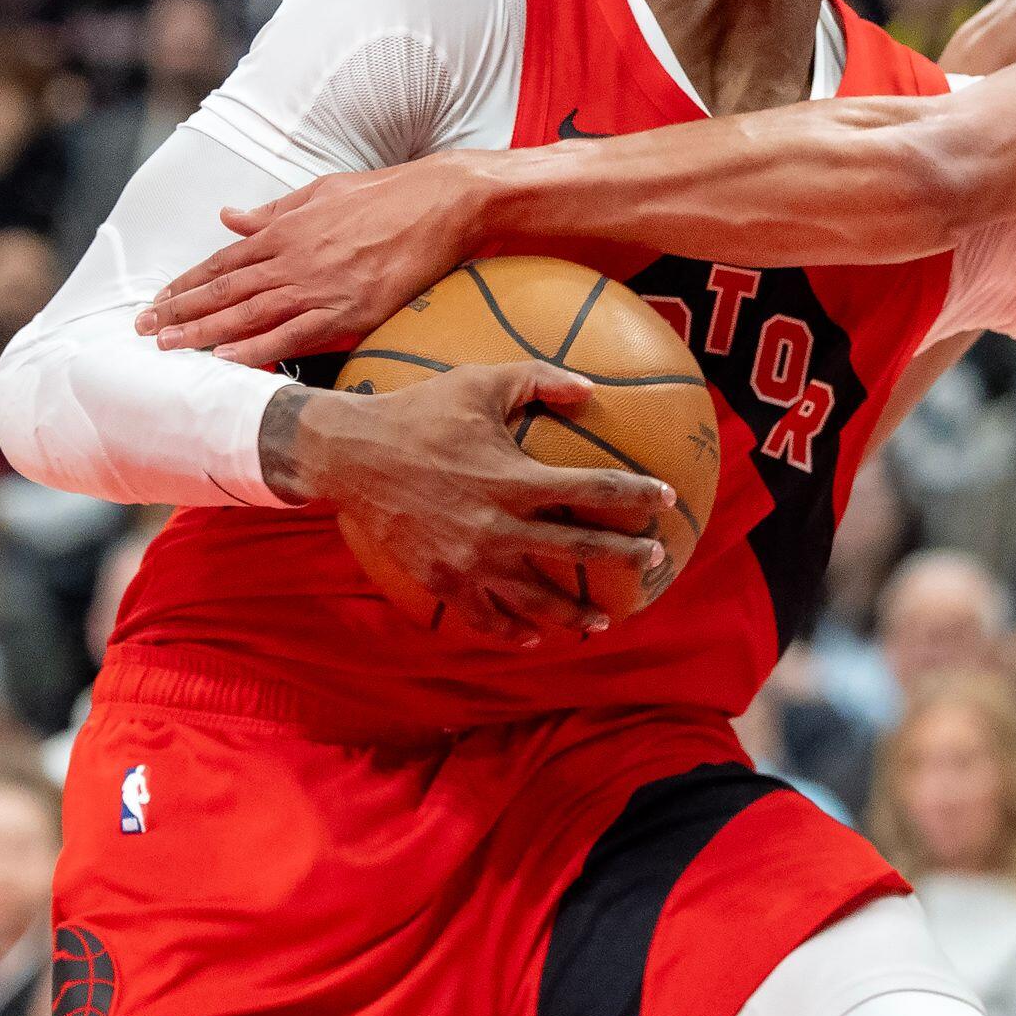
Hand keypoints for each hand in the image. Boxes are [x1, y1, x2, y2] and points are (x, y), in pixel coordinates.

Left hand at [135, 154, 482, 365]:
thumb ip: (273, 211)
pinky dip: (257, 348)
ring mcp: (319, 287)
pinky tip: (227, 359)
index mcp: (284, 230)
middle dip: (180, 312)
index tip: (158, 301)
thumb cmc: (385, 195)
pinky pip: (293, 335)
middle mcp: (292, 259)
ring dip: (204, 333)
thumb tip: (228, 218)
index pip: (222, 263)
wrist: (440, 204)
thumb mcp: (321, 192)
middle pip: (224, 292)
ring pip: (248, 315)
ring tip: (169, 347)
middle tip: (144, 332)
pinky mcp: (349, 311)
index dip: (186, 284)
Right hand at [269, 361, 674, 642]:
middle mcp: (498, 526)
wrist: (349, 456)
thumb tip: (591, 389)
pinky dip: (512, 629)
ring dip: (574, 613)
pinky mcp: (442, 579)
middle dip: (624, 557)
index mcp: (515, 478)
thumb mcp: (481, 382)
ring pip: (536, 599)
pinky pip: (485, 616)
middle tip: (654, 560)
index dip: (636, 495)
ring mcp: (469, 560)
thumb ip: (539, 380)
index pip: (594, 490)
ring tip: (602, 621)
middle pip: (579, 551)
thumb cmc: (420, 411)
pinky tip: (532, 635)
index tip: (666, 497)